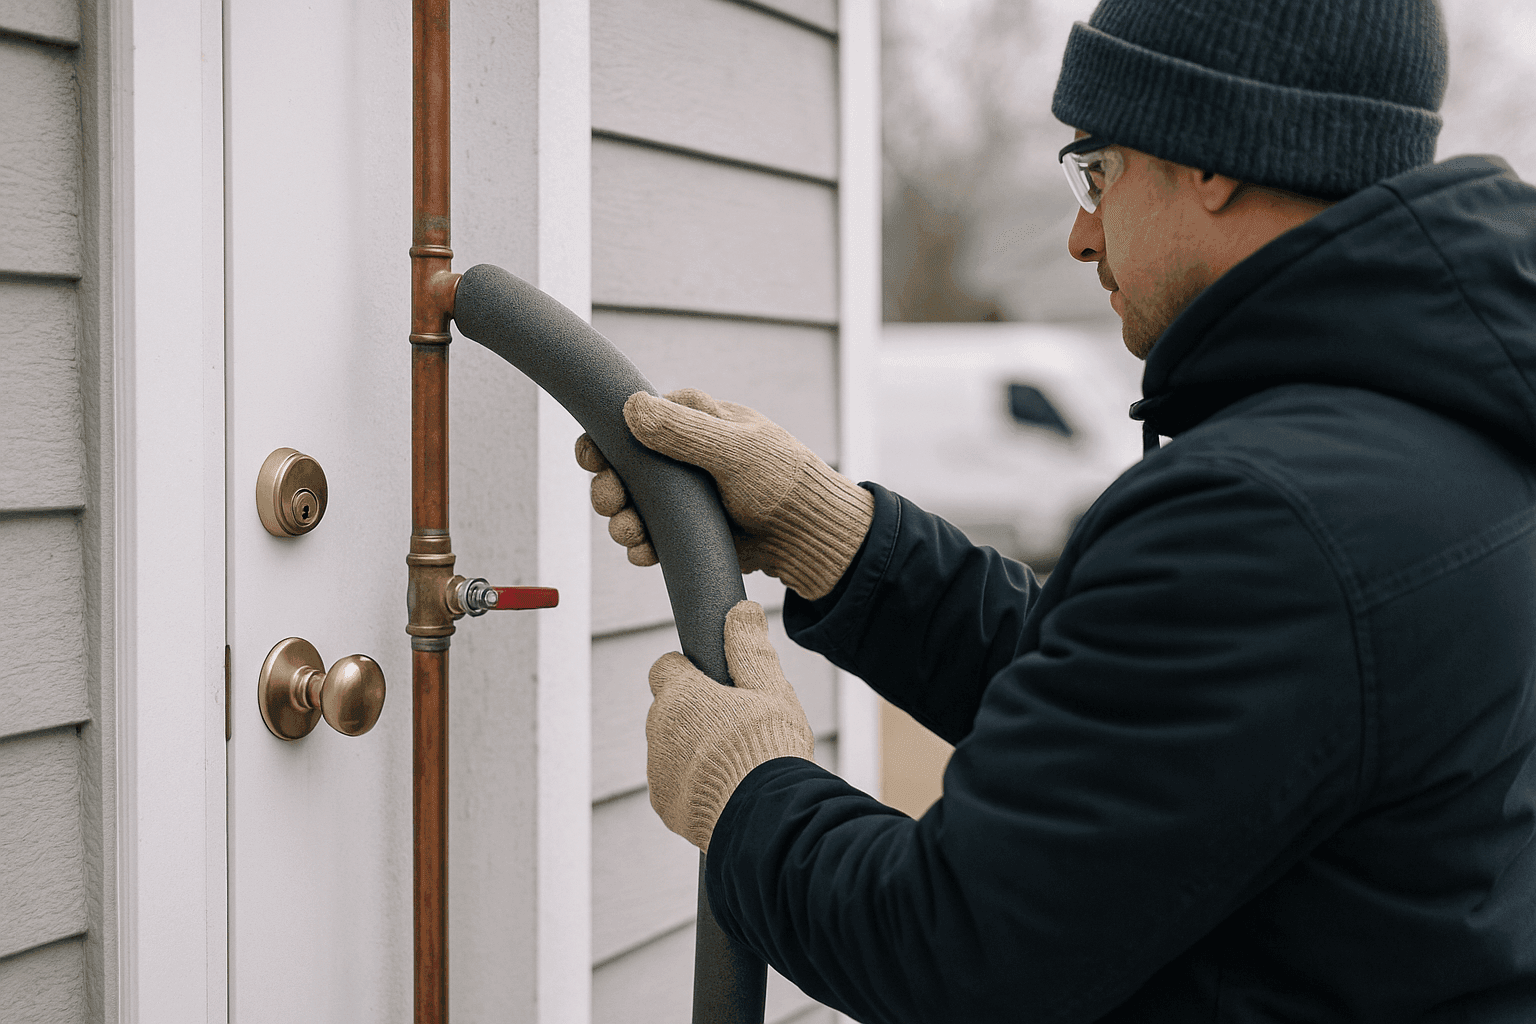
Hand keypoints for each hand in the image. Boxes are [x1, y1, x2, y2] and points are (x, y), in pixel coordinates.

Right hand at [575, 388, 873, 599]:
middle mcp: (679, 455)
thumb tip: (631, 408)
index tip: (592, 458)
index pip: (630, 421)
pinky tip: (646, 553)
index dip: (603, 440)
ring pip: (630, 507)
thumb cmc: (782, 480)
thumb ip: (683, 431)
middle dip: (608, 489)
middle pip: (619, 469)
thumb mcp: (735, 449)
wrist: (808, 534)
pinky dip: (642, 548)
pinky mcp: (685, 531)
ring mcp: (681, 496)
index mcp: (690, 419)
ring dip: (621, 522)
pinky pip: (650, 539)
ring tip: (631, 534)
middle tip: (612, 503)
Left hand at [646, 600, 815, 850]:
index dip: (690, 672)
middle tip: (737, 726)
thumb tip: (740, 611)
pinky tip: (728, 790)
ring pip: (671, 748)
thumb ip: (750, 648)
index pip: (665, 667)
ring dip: (694, 750)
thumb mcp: (770, 690)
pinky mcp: (664, 805)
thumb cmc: (769, 750)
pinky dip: (695, 785)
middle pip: (670, 710)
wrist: (765, 820)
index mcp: (681, 695)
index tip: (717, 685)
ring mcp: (658, 770)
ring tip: (737, 762)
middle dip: (696, 713)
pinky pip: (674, 785)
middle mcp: (659, 730)